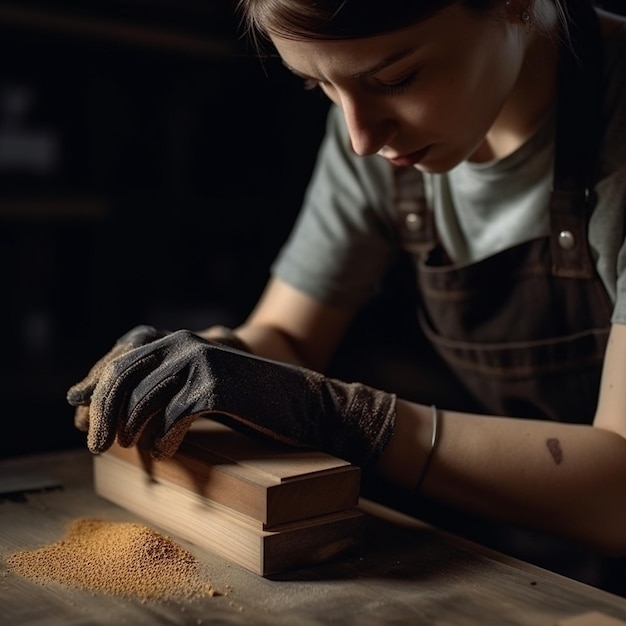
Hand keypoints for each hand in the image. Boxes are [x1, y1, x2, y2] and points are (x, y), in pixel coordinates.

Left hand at [66, 330, 395, 464]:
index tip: (79, 414)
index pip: (122, 357)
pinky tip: (166, 454)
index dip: (95, 385)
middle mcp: (187, 343)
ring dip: (129, 430)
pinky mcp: (217, 386)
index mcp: (181, 340)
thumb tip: (116, 412)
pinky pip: (173, 417)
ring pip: (143, 398)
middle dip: (101, 411)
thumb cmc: (253, 401)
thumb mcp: (205, 385)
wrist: (304, 404)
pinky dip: (164, 440)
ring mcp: (202, 363)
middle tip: (94, 445)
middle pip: (123, 375)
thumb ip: (168, 386)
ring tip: (129, 451)